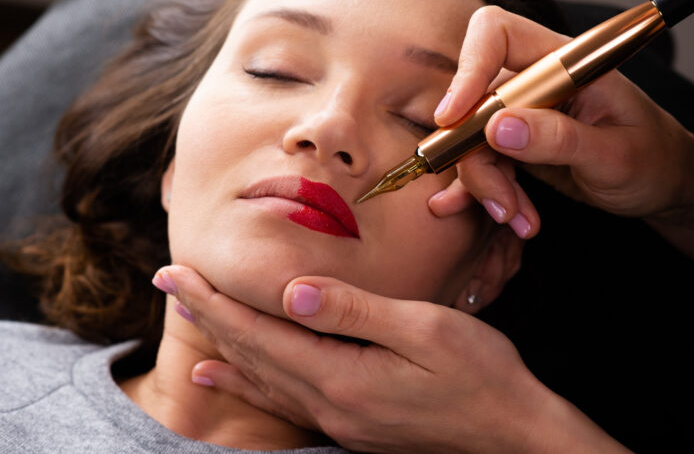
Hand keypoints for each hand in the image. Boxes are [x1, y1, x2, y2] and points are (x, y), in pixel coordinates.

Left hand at [162, 264, 630, 453]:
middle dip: (208, 315)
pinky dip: (250, 381)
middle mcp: (330, 403)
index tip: (177, 272)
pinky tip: (229, 377)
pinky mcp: (353, 422)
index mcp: (343, 375)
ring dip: (222, 347)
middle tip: (168, 283)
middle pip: (252, 355)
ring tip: (189, 326)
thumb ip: (355, 310)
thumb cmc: (480, 374)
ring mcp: (340, 418)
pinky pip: (284, 398)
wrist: (513, 433)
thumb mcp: (423, 331)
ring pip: (262, 377)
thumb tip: (292, 292)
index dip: (216, 301)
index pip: (261, 333)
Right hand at [428, 6, 693, 275]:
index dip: (469, 68)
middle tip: (501, 203)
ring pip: (473, 140)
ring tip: (518, 219)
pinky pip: (484, 161)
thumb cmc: (655, 160)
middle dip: (476, 156)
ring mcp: (524, 113)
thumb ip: (558, 139)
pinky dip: (490, 192)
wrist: (665, 185)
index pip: (498, 36)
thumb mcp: (614, 156)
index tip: (453, 117)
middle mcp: (538, 81)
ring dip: (487, 185)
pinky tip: (510, 217)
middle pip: (475, 102)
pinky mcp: (517, 142)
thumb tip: (497, 128)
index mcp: (566, 63)